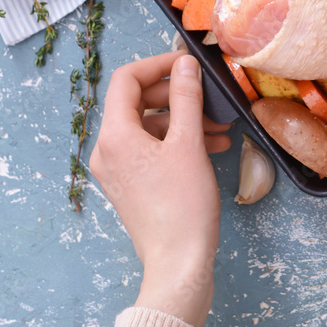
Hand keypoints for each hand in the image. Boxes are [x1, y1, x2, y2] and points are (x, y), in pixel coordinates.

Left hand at [89, 51, 231, 326]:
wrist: (178, 262)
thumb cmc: (182, 207)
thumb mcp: (189, 144)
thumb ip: (187, 99)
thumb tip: (186, 65)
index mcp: (114, 136)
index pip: (126, 80)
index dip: (158, 65)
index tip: (188, 63)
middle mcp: (107, 150)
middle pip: (137, 102)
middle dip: (176, 96)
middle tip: (208, 98)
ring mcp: (117, 169)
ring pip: (148, 127)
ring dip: (182, 120)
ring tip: (218, 127)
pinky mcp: (130, 184)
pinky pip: (151, 149)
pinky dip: (177, 141)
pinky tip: (210, 146)